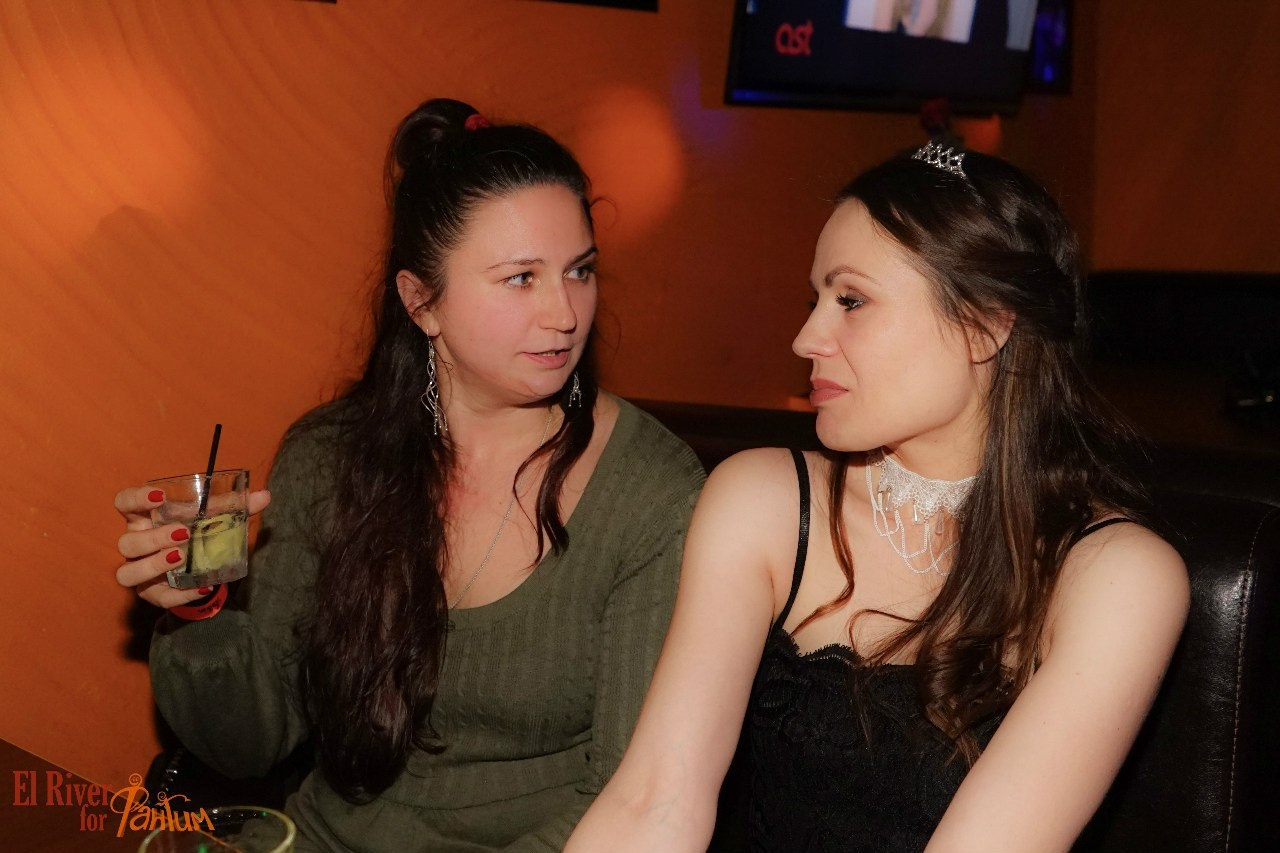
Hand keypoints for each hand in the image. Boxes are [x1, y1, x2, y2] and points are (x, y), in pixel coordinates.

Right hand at [114, 485, 270, 608]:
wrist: (199, 564)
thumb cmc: (197, 531)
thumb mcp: (212, 517)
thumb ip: (234, 506)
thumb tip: (264, 496)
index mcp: (145, 518)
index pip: (123, 503)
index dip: (135, 498)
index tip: (159, 495)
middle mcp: (135, 545)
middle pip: (126, 543)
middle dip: (152, 538)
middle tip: (183, 534)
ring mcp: (140, 571)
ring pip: (127, 573)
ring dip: (154, 566)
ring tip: (182, 557)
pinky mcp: (152, 594)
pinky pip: (158, 598)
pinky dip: (180, 595)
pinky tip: (201, 586)